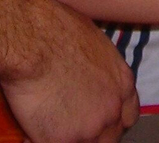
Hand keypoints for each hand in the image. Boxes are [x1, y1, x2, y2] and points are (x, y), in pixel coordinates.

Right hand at [1, 0, 138, 142]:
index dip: (112, 119)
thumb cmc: (56, 27)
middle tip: (71, 125)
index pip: (128, 115)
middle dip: (93, 133)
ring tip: (48, 124)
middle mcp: (112, 109)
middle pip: (110, 136)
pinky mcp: (62, 140)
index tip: (98, 117)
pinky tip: (30, 131)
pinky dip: (40, 139)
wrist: (32, 40)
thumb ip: (98, 68)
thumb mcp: (92, 41)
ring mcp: (90, 128)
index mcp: (122, 82)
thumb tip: (86, 73)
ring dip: (68, 137)